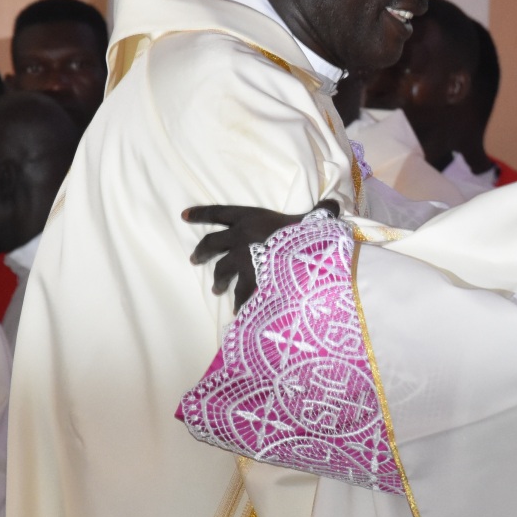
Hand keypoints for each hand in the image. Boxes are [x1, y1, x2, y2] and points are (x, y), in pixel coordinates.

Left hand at [183, 199, 340, 307]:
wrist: (308, 258)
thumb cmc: (310, 234)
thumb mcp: (313, 219)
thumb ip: (320, 214)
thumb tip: (333, 206)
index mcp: (252, 218)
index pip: (220, 213)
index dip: (201, 214)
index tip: (184, 216)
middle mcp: (240, 238)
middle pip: (211, 244)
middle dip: (201, 252)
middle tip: (194, 259)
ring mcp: (242, 262)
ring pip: (222, 272)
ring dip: (218, 281)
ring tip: (217, 290)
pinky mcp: (249, 283)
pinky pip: (240, 295)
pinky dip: (240, 303)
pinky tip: (239, 311)